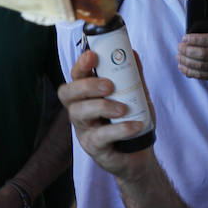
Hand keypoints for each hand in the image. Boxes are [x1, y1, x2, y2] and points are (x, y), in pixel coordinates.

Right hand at [58, 49, 154, 180]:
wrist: (139, 155)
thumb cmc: (131, 121)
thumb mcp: (136, 96)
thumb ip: (133, 76)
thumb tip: (133, 52)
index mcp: (87, 95)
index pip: (75, 77)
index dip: (80, 65)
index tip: (92, 55)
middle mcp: (79, 111)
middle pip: (68, 93)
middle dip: (86, 85)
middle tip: (108, 85)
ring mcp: (83, 130)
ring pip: (79, 113)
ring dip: (102, 106)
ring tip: (123, 108)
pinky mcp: (93, 148)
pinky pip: (100, 136)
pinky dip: (119, 129)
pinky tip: (135, 126)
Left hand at [176, 6, 207, 82]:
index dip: (195, 39)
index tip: (185, 37)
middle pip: (204, 54)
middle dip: (188, 51)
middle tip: (179, 47)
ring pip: (201, 66)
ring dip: (187, 61)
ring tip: (178, 56)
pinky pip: (203, 76)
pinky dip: (191, 72)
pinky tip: (182, 67)